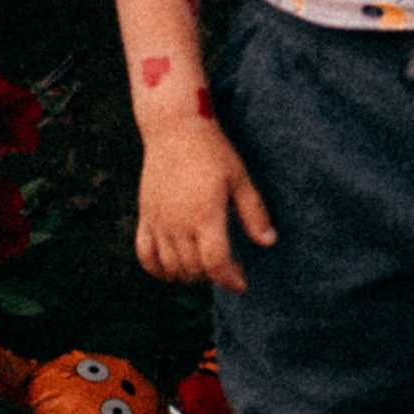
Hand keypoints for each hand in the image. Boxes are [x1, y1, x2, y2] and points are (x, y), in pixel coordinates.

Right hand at [137, 121, 276, 290]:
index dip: (230, 280)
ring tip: (206, 266)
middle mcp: (178, 223)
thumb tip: (269, 242)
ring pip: (170, 267)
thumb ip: (254, 213)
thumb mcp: (240, 179)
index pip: (215, 264)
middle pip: (193, 270)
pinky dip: (157, 270)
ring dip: (189, 275)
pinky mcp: (145, 216)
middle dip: (214, 277)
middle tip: (229, 268)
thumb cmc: (213, 151)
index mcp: (205, 215)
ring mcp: (158, 222)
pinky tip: (172, 270)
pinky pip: (144, 255)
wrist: (175, 129)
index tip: (242, 283)